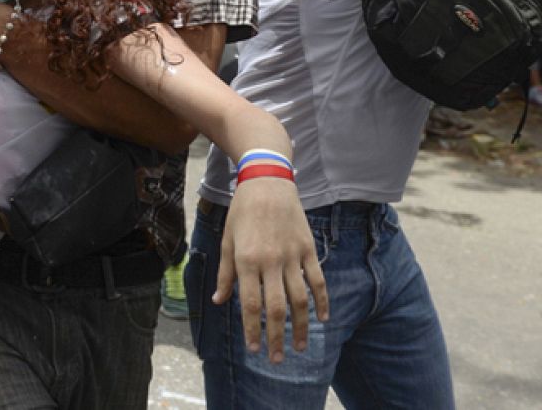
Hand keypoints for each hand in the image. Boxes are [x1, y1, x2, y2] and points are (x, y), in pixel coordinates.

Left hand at [216, 178, 328, 363]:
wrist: (267, 181)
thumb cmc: (242, 212)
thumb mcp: (227, 240)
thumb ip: (226, 273)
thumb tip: (218, 301)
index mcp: (246, 260)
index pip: (249, 304)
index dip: (252, 329)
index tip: (254, 349)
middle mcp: (270, 261)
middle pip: (276, 308)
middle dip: (276, 337)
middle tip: (277, 359)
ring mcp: (292, 255)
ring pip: (300, 299)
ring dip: (301, 326)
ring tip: (299, 347)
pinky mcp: (309, 248)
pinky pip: (318, 280)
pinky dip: (322, 301)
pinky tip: (322, 319)